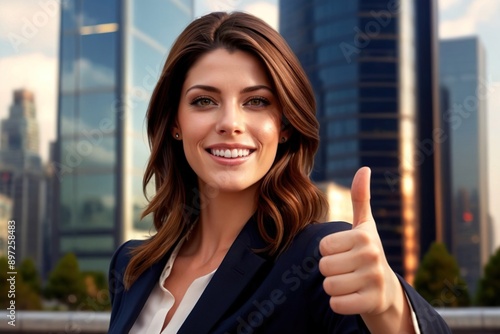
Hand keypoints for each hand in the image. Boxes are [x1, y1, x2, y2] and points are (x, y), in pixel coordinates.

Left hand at [318, 167, 401, 315]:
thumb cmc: (368, 252)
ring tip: (349, 282)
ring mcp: (373, 281)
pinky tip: (352, 297)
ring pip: (328, 286)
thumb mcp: (365, 225)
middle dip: (330, 270)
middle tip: (346, 269)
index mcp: (364, 236)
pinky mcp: (371, 302)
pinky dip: (339, 302)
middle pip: (323, 266)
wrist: (386, 289)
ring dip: (334, 287)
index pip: (323, 246)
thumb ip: (361, 198)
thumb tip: (364, 168)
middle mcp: (371, 256)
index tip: (344, 252)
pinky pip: (337, 304)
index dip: (329, 251)